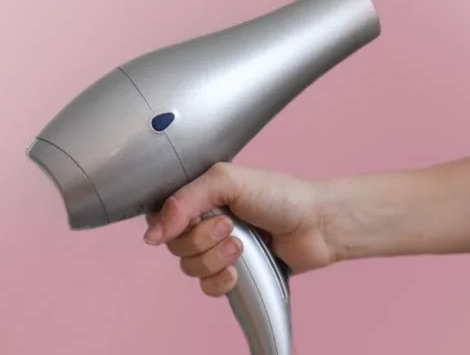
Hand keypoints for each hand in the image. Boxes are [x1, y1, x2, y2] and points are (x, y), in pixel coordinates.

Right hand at [143, 162, 340, 296]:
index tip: (187, 223)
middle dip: (201, 240)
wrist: (316, 224)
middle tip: (230, 226)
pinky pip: (207, 287)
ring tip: (242, 245)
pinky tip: (237, 271)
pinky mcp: (231, 272)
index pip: (160, 214)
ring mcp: (217, 249)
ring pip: (189, 267)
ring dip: (214, 259)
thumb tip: (152, 234)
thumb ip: (185, 201)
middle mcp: (204, 222)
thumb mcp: (227, 181)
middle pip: (174, 245)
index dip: (168, 224)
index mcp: (199, 195)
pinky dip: (220, 281)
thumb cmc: (280, 194)